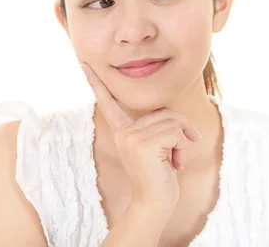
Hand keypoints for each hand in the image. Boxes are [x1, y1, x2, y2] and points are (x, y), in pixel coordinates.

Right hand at [81, 63, 200, 214]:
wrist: (155, 204)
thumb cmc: (160, 175)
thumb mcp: (158, 145)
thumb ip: (159, 126)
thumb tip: (179, 119)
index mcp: (122, 130)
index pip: (108, 102)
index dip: (96, 82)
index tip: (84, 64)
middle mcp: (124, 132)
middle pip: (165, 112)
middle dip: (181, 129)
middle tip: (178, 152)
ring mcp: (132, 138)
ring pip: (174, 122)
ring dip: (183, 142)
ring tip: (173, 161)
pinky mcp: (145, 145)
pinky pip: (177, 133)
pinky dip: (184, 147)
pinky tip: (175, 164)